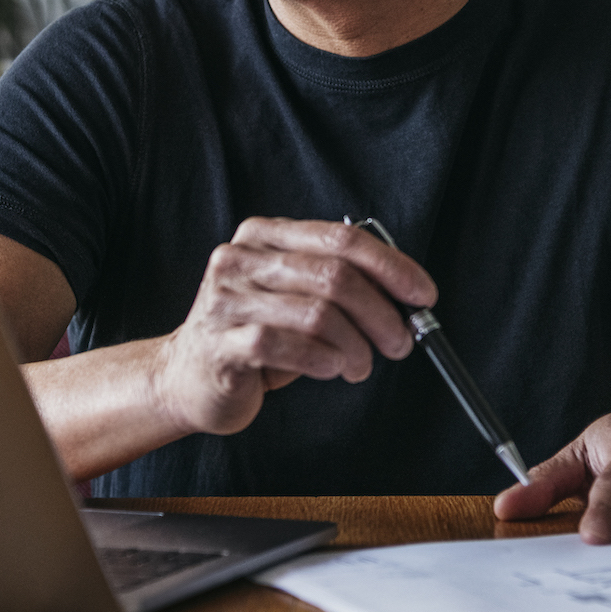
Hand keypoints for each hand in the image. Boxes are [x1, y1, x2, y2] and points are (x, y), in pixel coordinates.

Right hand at [154, 216, 435, 439]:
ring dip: (356, 346)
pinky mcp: (221, 343)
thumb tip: (405, 295)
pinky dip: (322, 360)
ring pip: (317, 314)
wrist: (188, 375)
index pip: (340, 238)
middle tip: (399, 341)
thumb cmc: (253, 335)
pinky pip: (286, 347)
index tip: (422, 294)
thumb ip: (336, 283)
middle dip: (381, 313)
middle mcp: (240, 259)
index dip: (391, 266)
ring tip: (360, 365)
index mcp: (263, 236)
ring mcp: (226, 300)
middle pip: (334, 275)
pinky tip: (330, 368)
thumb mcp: (293, 295)